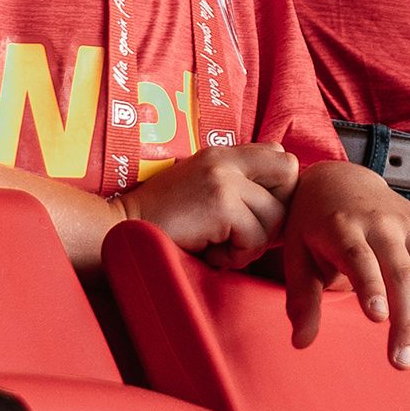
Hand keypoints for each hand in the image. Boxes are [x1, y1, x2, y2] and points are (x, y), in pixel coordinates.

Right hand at [119, 142, 296, 263]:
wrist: (119, 232)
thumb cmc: (161, 223)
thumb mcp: (200, 190)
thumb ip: (234, 187)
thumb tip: (279, 207)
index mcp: (223, 154)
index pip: (280, 154)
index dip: (279, 188)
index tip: (256, 214)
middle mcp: (226, 159)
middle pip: (290, 173)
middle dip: (278, 210)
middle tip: (248, 233)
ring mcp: (224, 179)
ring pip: (275, 216)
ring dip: (252, 244)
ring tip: (220, 248)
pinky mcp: (221, 204)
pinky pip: (255, 238)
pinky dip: (236, 256)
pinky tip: (210, 254)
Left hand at [282, 160, 409, 366]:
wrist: (342, 181)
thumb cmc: (314, 226)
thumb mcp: (297, 255)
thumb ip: (302, 299)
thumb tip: (300, 342)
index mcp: (342, 226)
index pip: (360, 257)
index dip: (370, 285)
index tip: (377, 318)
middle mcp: (382, 223)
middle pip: (402, 273)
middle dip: (407, 321)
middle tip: (402, 362)